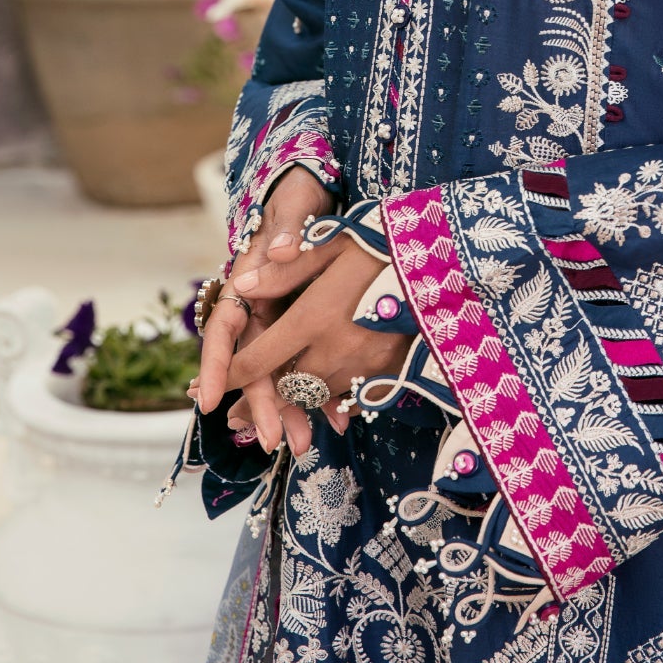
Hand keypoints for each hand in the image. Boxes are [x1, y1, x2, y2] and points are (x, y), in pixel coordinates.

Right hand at [195, 163, 333, 451]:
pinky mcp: (307, 322)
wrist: (318, 191)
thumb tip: (276, 250)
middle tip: (273, 440)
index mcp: (247, 281)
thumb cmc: (299, 196)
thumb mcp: (294, 204)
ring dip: (290, 406)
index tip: (206, 399)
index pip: (224, 328)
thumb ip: (288, 228)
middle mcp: (260, 304)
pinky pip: (308, 361)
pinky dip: (321, 388)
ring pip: (280, 369)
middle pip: (253, 360)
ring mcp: (282, 316)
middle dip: (261, 403)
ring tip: (303, 444)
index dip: (214, 364)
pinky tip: (336, 416)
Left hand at [217, 232, 411, 454]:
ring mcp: (366, 365)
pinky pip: (354, 397)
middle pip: (287, 388)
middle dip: (260, 403)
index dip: (232, 375)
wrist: (448, 258)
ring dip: (297, 405)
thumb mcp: (332, 243)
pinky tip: (327, 408)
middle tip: (236, 420)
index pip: (261, 357)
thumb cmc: (385, 242)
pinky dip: (335, 402)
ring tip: (276, 416)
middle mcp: (336, 349)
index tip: (213, 388)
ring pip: (319, 396)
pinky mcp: (392, 371)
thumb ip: (285, 271)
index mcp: (314, 316)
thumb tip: (242, 286)